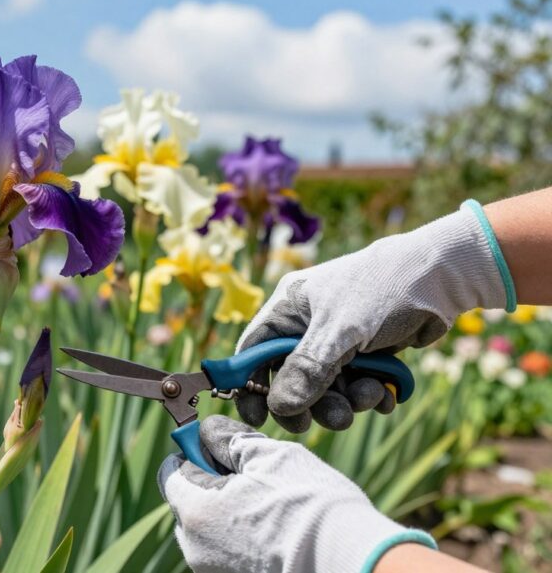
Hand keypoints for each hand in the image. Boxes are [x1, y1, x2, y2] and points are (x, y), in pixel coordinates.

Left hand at [157, 416, 435, 572]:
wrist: (352, 561)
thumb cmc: (310, 505)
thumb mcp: (269, 454)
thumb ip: (228, 438)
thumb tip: (207, 432)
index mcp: (195, 511)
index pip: (171, 472)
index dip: (194, 453)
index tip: (223, 449)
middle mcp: (195, 548)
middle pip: (189, 502)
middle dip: (214, 484)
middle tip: (257, 477)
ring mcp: (215, 571)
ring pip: (212, 528)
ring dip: (233, 511)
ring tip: (275, 506)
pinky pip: (230, 550)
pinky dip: (247, 536)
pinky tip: (280, 531)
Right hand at [236, 204, 509, 431]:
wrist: (445, 276)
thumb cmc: (383, 289)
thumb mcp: (341, 331)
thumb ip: (308, 370)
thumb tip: (279, 408)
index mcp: (288, 308)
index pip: (254, 352)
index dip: (251, 385)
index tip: (257, 418)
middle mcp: (307, 325)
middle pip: (291, 378)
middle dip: (312, 402)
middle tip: (333, 419)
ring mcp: (338, 340)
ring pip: (327, 387)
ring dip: (347, 401)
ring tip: (371, 397)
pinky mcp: (366, 352)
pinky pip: (355, 385)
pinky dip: (369, 396)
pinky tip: (387, 396)